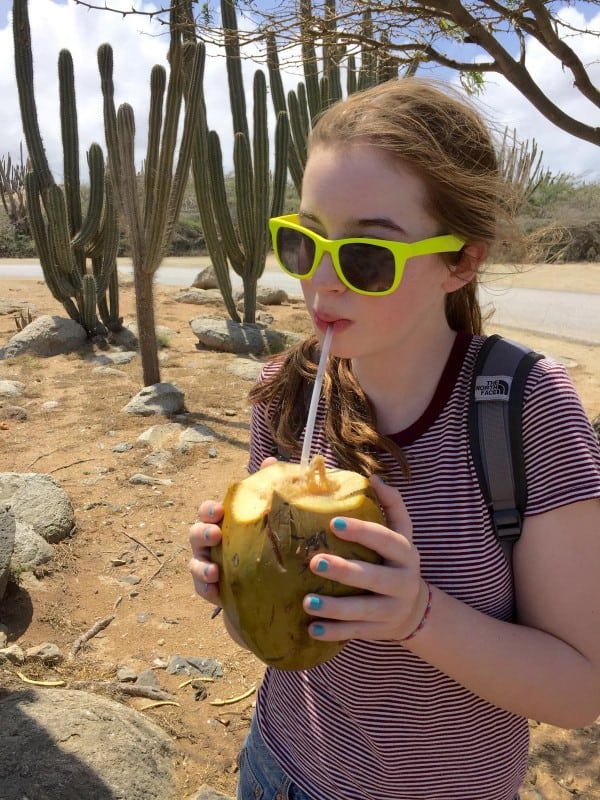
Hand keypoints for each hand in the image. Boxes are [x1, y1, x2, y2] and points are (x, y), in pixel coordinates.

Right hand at [188, 459, 276, 606]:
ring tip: (214, 570)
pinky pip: (201, 588)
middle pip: (195, 533)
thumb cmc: (262, 543)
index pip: (207, 511)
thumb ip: (265, 489)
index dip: (208, 510)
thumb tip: (270, 461)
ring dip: (201, 565)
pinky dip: (205, 588)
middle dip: (202, 533)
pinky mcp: (211, 589)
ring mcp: (207, 565)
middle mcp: (210, 542)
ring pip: (195, 562)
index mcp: (221, 522)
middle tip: (215, 535)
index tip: (219, 510)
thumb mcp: (267, 517)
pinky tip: (215, 590)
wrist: (267, 584)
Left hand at [302, 475, 429, 642]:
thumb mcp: (401, 532)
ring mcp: (391, 609)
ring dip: (334, 607)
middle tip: (314, 561)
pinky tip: (311, 629)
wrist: (414, 609)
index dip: (362, 531)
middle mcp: (403, 581)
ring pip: (363, 610)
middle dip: (344, 571)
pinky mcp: (378, 630)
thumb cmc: (396, 560)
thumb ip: (390, 504)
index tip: (333, 522)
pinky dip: (333, 632)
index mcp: (406, 553)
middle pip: (374, 577)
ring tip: (306, 601)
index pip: (386, 539)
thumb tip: (373, 477)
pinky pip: (354, 632)